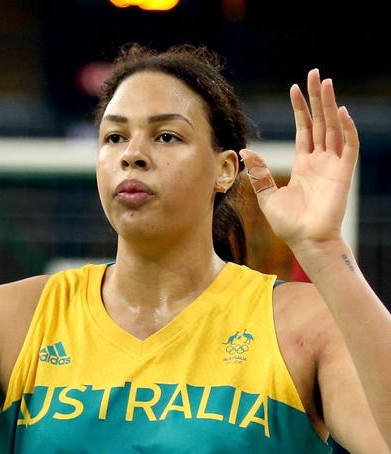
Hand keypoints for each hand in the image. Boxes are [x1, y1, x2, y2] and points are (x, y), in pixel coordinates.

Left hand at [240, 69, 358, 250]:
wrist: (304, 241)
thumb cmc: (287, 223)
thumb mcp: (267, 195)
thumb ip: (259, 172)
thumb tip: (245, 151)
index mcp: (304, 163)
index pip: (304, 128)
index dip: (300, 109)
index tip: (294, 88)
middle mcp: (320, 160)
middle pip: (320, 121)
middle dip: (317, 98)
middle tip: (315, 73)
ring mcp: (333, 165)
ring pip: (334, 128)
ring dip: (331, 105)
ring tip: (326, 83)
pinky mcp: (343, 174)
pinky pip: (348, 147)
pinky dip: (346, 130)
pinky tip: (340, 112)